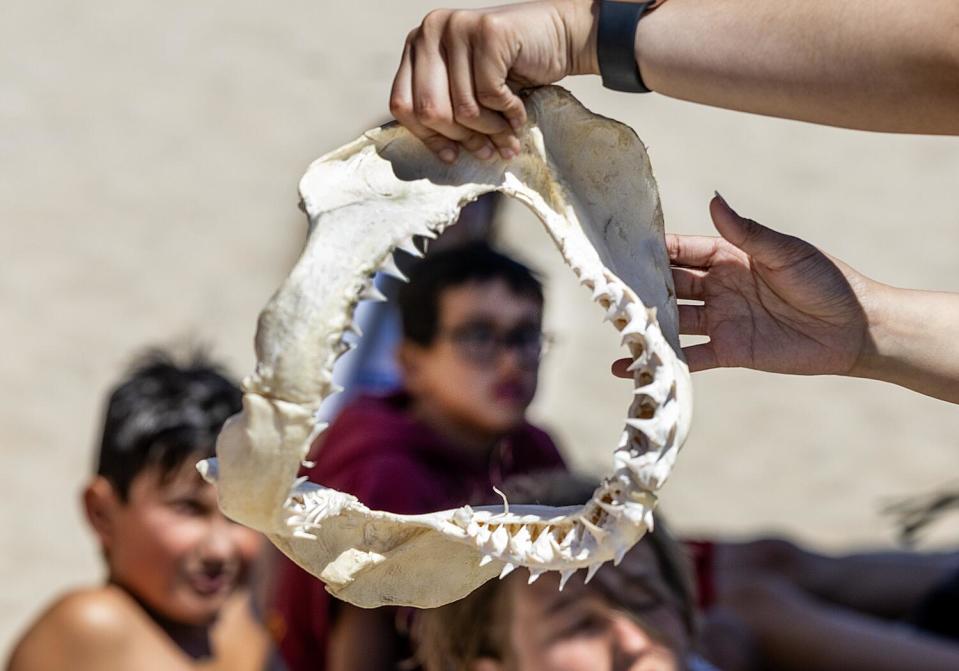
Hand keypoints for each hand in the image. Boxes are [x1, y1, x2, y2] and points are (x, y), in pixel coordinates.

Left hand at [389, 0, 597, 162]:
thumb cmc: (512, 70)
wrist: (558, 37)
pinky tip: (519, 112)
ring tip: (508, 136)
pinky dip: (510, 112)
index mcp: (417, 46)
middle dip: (463, 137)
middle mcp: (430, 30)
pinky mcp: (488, 32)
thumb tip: (443, 154)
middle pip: (430, 110)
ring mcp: (458, 27)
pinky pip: (490, 94)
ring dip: (492, 130)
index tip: (454, 156)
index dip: (429, 138)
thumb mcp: (468, 90)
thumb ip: (446, 109)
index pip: (402, 105)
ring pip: (463, 107)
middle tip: (488, 151)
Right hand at [614, 194, 876, 375]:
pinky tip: (630, 366)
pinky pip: (689, 356)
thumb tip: (714, 199)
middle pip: (670, 285)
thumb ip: (746, 232)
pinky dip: (663, 360)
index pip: (681, 251)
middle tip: (606, 289)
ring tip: (614, 326)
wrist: (854, 328)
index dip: (653, 250)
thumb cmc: (825, 281)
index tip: (620, 249)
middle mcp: (718, 287)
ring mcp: (721, 319)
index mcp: (729, 257)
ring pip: (674, 320)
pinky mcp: (728, 350)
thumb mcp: (784, 252)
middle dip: (641, 286)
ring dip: (646, 323)